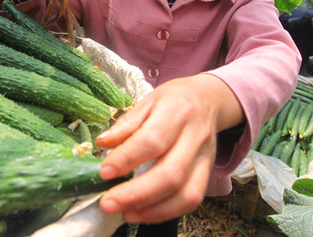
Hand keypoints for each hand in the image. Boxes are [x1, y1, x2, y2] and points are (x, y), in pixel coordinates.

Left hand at [95, 74, 243, 223]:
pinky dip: (166, 213)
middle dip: (136, 194)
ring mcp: (205, 159)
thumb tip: (102, 144)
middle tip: (108, 203)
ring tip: (125, 213)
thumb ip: (126, 124)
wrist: (210, 100)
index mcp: (177, 112)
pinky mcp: (208, 175)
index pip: (152, 140)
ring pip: (185, 194)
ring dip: (152, 210)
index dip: (126, 159)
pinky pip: (191, 201)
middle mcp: (195, 137)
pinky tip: (143, 213)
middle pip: (170, 174)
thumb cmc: (174, 100)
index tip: (104, 172)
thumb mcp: (148, 101)